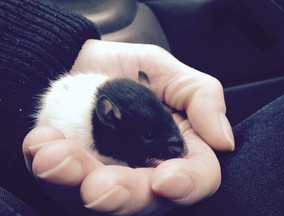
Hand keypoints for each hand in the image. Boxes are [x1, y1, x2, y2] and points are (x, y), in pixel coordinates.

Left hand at [23, 40, 233, 214]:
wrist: (85, 63)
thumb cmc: (131, 68)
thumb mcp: (171, 73)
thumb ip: (202, 99)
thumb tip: (223, 140)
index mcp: (176, 148)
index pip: (196, 178)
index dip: (186, 185)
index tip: (167, 180)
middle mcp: (145, 169)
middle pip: (145, 199)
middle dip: (122, 195)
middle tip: (97, 188)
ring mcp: (108, 174)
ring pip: (98, 198)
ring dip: (75, 183)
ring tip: (54, 158)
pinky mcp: (74, 173)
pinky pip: (59, 181)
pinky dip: (46, 166)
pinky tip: (41, 144)